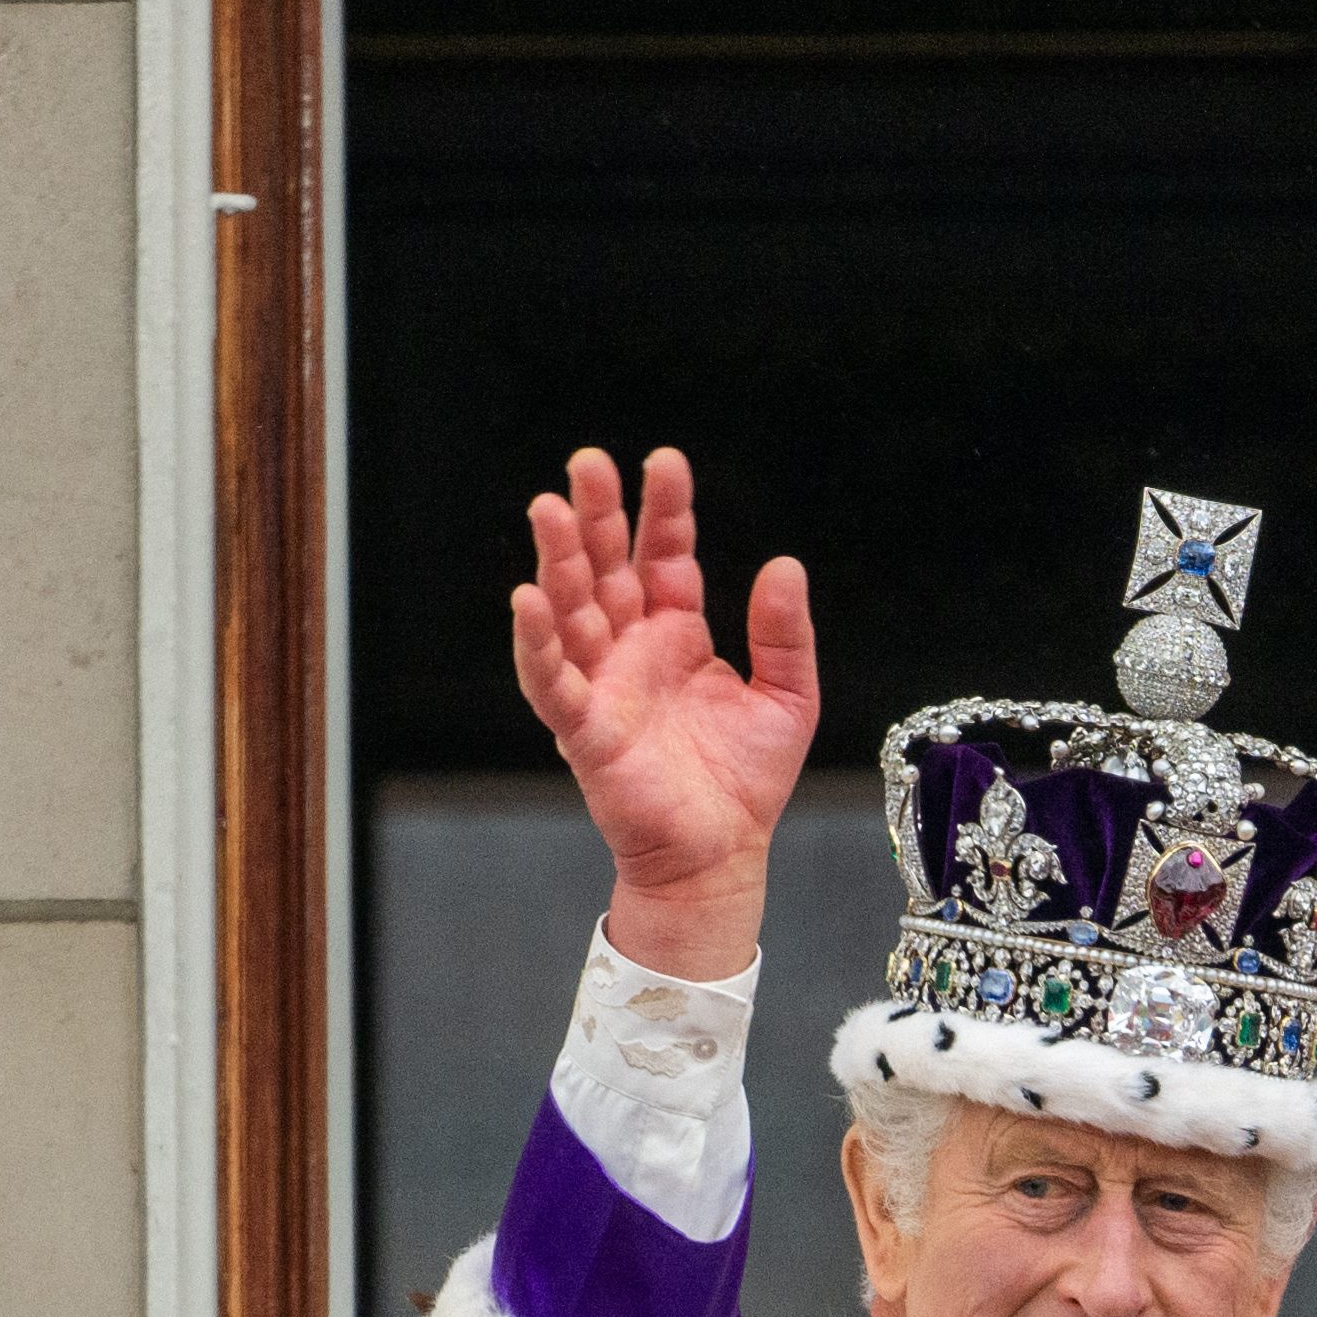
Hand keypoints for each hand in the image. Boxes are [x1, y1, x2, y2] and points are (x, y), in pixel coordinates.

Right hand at [508, 447, 817, 980]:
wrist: (722, 856)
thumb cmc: (746, 783)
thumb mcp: (788, 698)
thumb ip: (785, 635)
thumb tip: (784, 565)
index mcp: (677, 632)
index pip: (665, 555)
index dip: (665, 510)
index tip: (665, 462)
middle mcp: (631, 649)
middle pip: (606, 568)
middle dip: (597, 515)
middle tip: (588, 460)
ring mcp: (603, 685)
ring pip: (572, 611)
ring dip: (558, 562)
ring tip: (551, 509)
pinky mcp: (585, 730)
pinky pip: (551, 681)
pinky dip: (537, 642)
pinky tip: (528, 600)